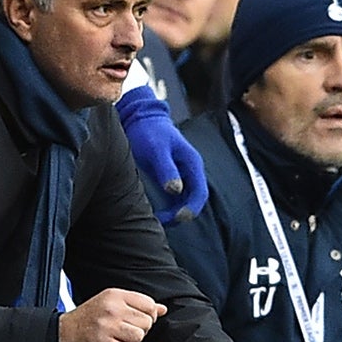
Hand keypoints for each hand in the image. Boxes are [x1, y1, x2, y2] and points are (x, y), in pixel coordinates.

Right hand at [59, 289, 166, 341]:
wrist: (61, 334)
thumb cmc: (87, 319)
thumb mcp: (110, 304)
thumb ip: (137, 305)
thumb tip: (163, 309)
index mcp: (115, 295)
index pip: (149, 304)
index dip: (148, 316)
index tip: (135, 321)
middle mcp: (112, 308)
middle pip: (147, 322)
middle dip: (139, 331)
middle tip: (122, 332)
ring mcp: (107, 325)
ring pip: (139, 337)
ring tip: (116, 339)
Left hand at [116, 85, 208, 223]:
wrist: (141, 119)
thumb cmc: (149, 132)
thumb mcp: (156, 149)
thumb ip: (166, 168)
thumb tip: (175, 190)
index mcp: (192, 164)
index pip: (200, 193)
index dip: (191, 208)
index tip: (178, 217)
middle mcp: (190, 172)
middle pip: (193, 201)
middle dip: (180, 215)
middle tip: (161, 222)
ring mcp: (181, 176)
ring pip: (183, 202)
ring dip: (173, 214)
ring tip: (155, 219)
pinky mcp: (169, 179)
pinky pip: (173, 200)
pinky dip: (167, 209)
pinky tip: (153, 212)